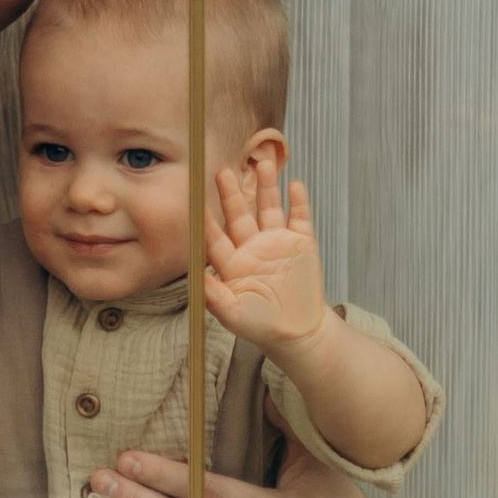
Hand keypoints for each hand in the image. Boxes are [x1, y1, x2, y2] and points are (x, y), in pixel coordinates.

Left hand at [204, 162, 327, 356]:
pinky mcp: (302, 243)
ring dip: (266, 187)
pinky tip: (295, 185)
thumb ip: (213, 295)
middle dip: (232, 194)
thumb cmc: (261, 326)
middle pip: (239, 215)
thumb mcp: (233, 314)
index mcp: (232, 263)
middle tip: (222, 172)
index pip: (216, 237)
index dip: (207, 220)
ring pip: (269, 208)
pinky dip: (298, 201)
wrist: (298, 333)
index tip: (197, 203)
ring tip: (263, 164)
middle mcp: (252, 247)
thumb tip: (194, 276)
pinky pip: (300, 217)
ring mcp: (277, 242)